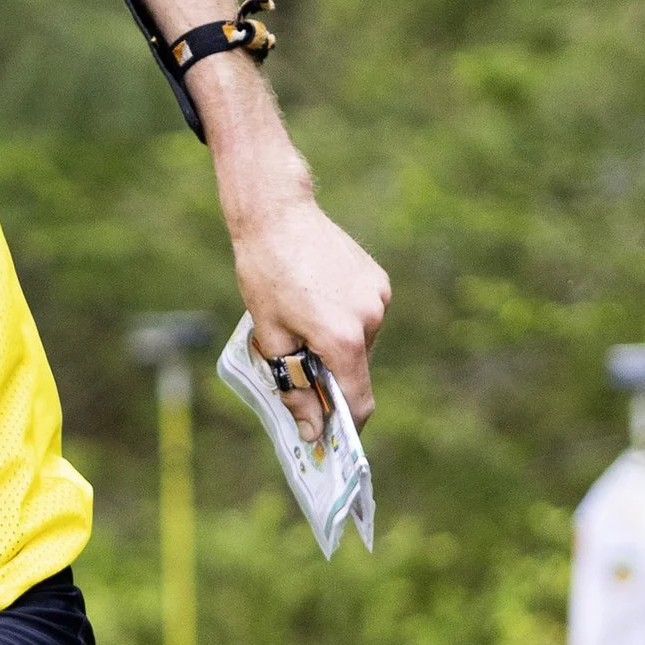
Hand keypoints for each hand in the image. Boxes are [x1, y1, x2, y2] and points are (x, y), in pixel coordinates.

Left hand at [227, 195, 390, 430]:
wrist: (278, 214)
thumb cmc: (266, 274)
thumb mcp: (271, 337)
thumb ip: (295, 387)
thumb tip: (311, 428)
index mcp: (343, 338)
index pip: (357, 401)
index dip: (341, 422)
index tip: (324, 429)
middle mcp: (370, 319)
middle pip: (356, 371)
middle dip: (329, 376)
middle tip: (295, 362)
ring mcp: (378, 297)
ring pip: (360, 344)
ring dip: (335, 346)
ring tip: (301, 319)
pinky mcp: (379, 281)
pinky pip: (364, 317)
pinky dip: (344, 322)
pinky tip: (316, 300)